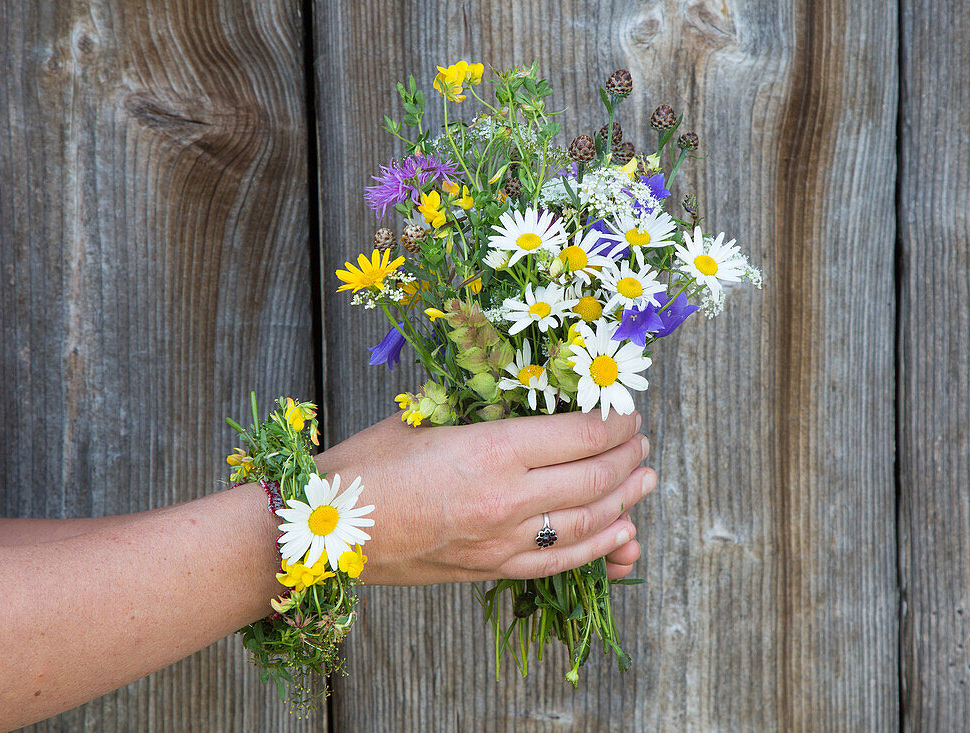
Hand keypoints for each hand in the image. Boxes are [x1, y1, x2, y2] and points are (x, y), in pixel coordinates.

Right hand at [315, 410, 653, 584]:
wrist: (324, 532)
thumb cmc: (367, 466)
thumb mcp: (426, 416)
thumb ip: (482, 410)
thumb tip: (527, 399)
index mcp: (492, 450)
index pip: (580, 435)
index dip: (614, 422)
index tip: (626, 411)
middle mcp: (507, 499)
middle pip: (594, 478)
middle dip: (628, 457)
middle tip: (642, 441)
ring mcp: (502, 541)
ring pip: (587, 522)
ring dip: (625, 499)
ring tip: (645, 480)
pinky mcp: (491, 569)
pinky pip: (560, 561)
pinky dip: (599, 548)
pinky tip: (622, 536)